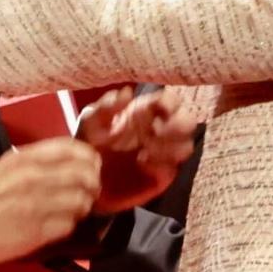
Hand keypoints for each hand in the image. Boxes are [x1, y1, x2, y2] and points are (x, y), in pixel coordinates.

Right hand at [0, 138, 101, 267]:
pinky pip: (69, 225)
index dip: (88, 157)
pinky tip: (58, 225)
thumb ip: (26, 162)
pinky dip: (69, 225)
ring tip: (73, 210)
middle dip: (92, 184)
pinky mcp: (38, 231)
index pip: (71, 148)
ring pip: (81, 201)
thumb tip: (53, 162)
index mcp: (22, 160)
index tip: (91, 164)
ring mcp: (38, 205)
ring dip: (82, 207)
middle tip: (90, 191)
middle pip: (84, 175)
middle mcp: (34, 179)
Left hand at [79, 87, 197, 213]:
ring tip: (146, 150)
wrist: (85, 178)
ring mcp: (162, 154)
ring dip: (171, 146)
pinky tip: (142, 163)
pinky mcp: (160, 175)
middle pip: (188, 121)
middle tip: (156, 132)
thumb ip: (106, 107)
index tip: (161, 109)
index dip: (171, 103)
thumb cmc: (89, 144)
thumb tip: (127, 93)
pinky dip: (161, 165)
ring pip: (186, 145)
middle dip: (178, 125)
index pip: (170, 101)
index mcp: (145, 112)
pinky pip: (172, 169)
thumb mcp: (91, 122)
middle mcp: (159, 130)